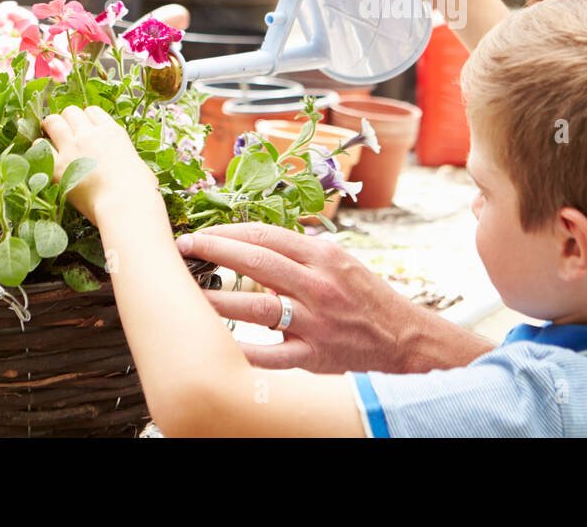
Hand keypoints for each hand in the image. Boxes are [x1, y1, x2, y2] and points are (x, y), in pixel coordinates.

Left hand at [40, 104, 159, 225]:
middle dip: (67, 121)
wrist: (124, 204)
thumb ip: (122, 156)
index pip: (92, 111)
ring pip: (53, 121)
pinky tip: (44, 158)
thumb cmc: (139, 190)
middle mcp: (90, 134)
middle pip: (70, 112)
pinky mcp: (57, 166)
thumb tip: (119, 162)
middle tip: (65, 134)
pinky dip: (39, 149)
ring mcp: (72, 148)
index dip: (86, 119)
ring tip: (50, 140)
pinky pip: (39, 146)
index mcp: (112, 132)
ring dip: (50, 129)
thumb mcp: (136, 163)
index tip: (85, 130)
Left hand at [176, 223, 431, 372]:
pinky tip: (217, 345)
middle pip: (258, 263)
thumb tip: (254, 245)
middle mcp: (319, 285)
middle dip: (216, 252)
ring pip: (258, 307)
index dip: (229, 231)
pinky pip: (272, 355)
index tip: (200, 233)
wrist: (402, 339)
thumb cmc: (366, 298)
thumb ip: (299, 254)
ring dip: (218, 300)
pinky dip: (244, 351)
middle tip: (184, 249)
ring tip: (188, 296)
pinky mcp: (315, 355)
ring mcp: (316, 321)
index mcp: (324, 256)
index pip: (267, 236)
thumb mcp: (339, 262)